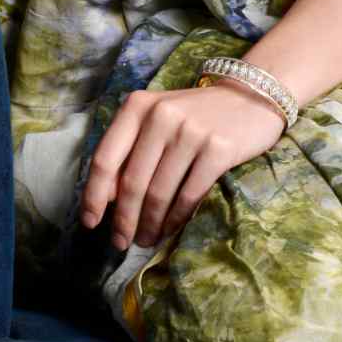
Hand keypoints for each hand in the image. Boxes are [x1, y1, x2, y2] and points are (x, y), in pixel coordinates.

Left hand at [82, 79, 288, 251]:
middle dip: (124, 219)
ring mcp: (191, 132)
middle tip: (121, 243)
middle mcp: (161, 116)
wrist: (251, 98)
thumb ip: (130, 151)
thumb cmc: (196, 116)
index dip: (94, 196)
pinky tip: (170, 229)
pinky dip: (176, 218)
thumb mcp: (156, 123)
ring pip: (160, 193)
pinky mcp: (218, 150)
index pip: (105, 158)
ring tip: (146, 240)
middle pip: (132, 182)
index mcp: (137, 107)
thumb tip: (108, 198)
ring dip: (150, 224)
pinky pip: (189, 195)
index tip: (90, 223)